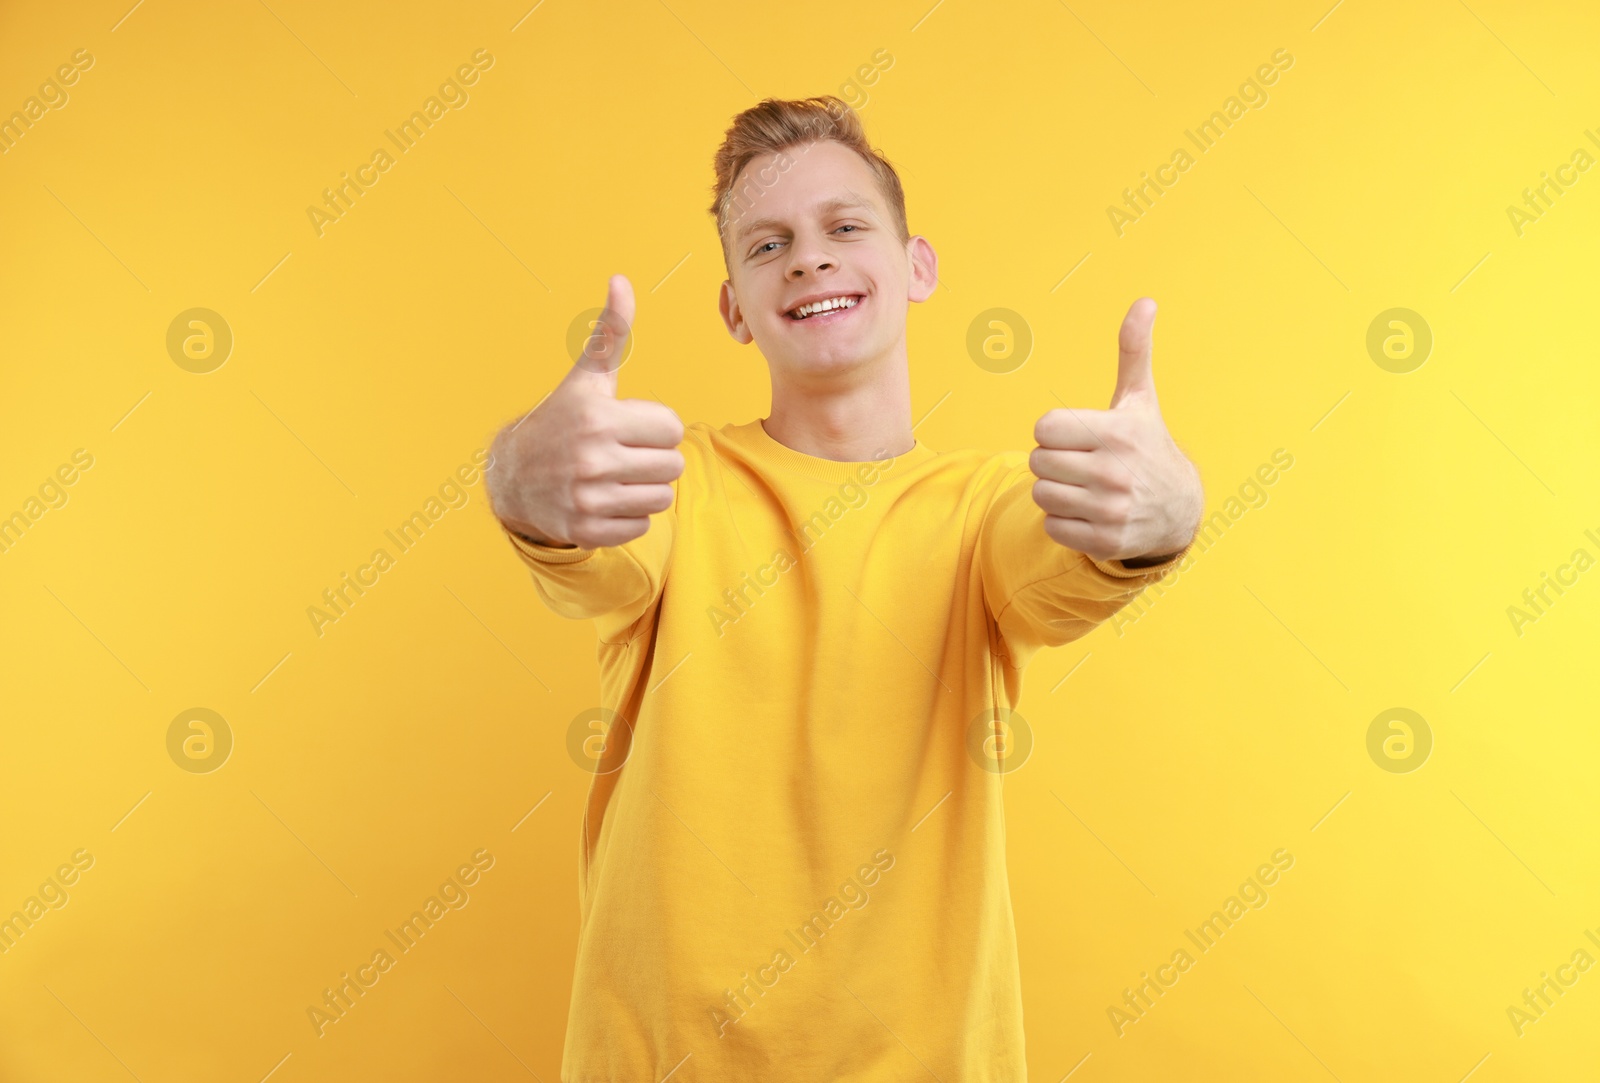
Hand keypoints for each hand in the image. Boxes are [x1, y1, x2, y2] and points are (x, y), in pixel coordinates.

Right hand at [486, 274, 684, 548]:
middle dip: (653, 458)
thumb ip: (610, 334)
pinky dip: (629, 517)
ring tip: (616, 476)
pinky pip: (642, 526)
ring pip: (661, 498)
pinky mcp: (587, 529)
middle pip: (672, 465)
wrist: (513, 475)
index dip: (656, 427)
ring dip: (645, 489)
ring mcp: (588, 497)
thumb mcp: (586, 379)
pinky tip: (604, 500)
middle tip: (623, 453)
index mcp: (598, 416)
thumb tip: (621, 279)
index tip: (629, 426)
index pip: (672, 428)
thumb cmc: (561, 421)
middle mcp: (591, 458)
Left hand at [1028, 298, 1201, 563]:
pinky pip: (1052, 527)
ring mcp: (1111, 510)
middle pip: (1037, 462)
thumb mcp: (1140, 399)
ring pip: (1041, 495)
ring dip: (1055, 491)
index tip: (1079, 435)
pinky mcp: (1105, 542)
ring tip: (1084, 487)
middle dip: (1053, 461)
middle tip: (1081, 463)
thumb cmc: (1146, 445)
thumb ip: (1134, 351)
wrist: (1178, 509)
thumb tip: (1145, 301)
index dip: (1054, 430)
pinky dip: (1063, 521)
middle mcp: (1115, 472)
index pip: (1044, 428)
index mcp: (1118, 433)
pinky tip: (1089, 512)